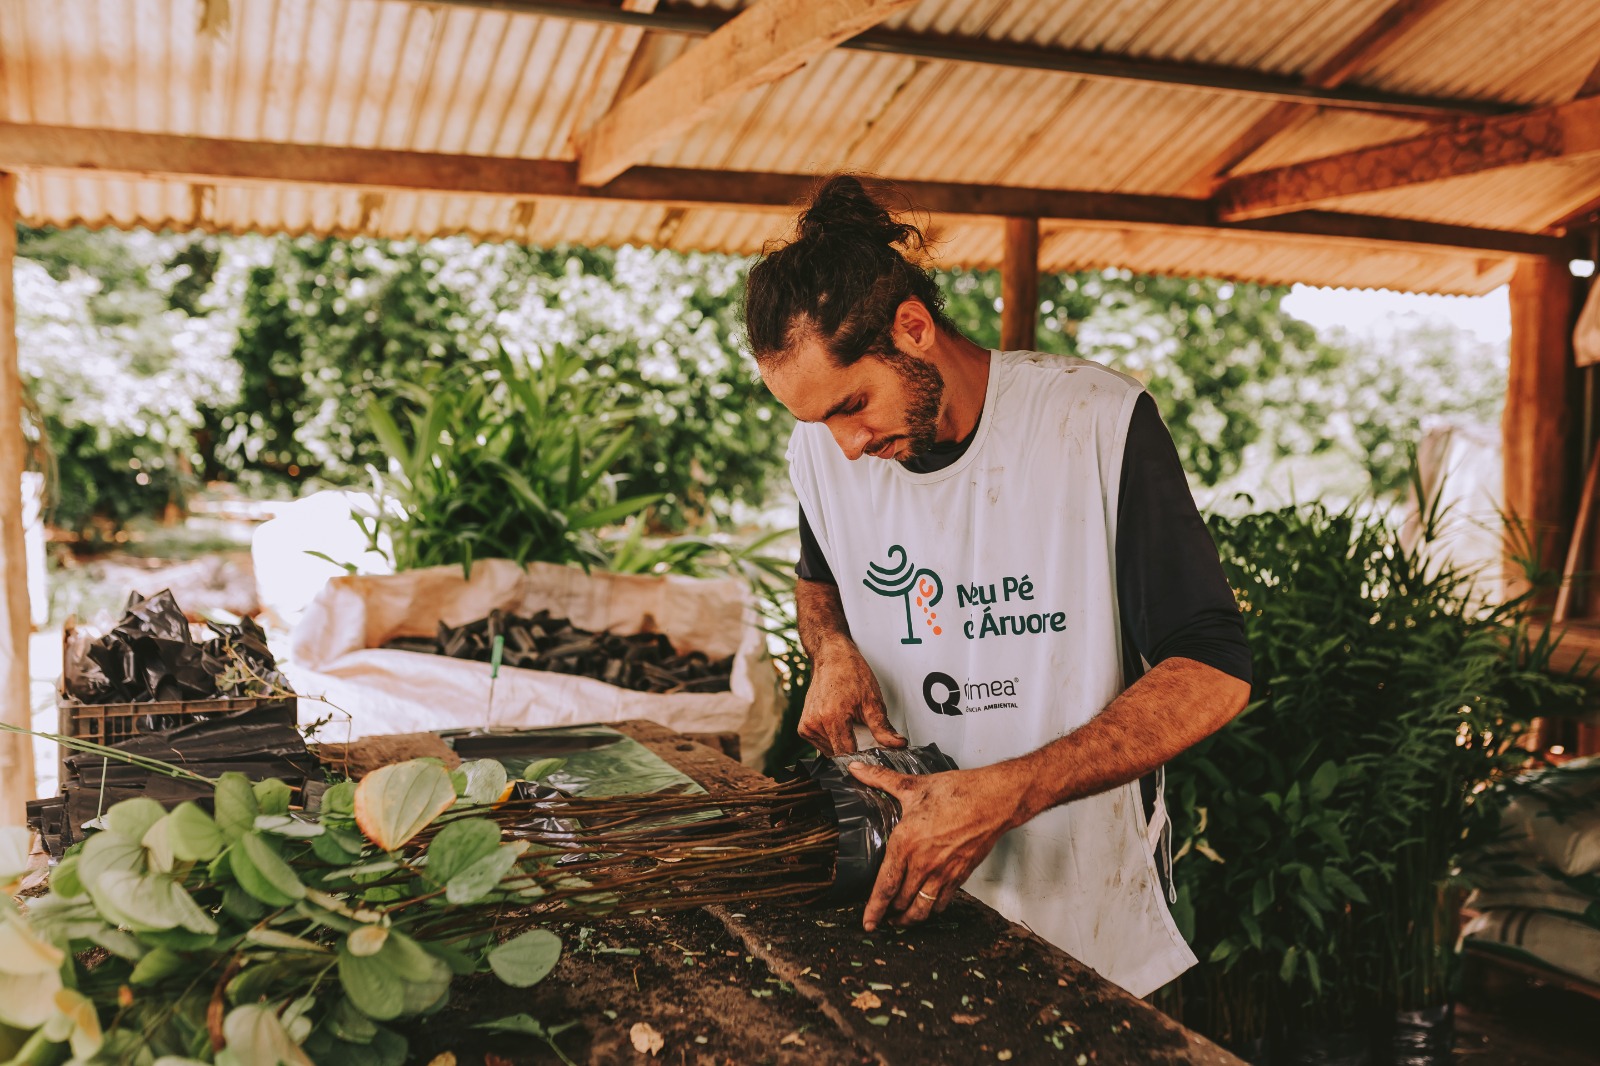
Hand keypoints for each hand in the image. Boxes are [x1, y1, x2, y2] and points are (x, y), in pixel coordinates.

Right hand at [800, 641, 903, 755]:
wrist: (831, 657)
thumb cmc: (850, 673)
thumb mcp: (872, 700)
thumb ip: (882, 727)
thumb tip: (897, 744)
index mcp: (832, 718)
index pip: (848, 754)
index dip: (863, 756)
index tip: (873, 752)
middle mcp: (815, 724)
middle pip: (839, 754)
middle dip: (854, 750)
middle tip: (863, 733)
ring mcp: (807, 726)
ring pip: (830, 752)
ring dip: (842, 745)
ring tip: (850, 726)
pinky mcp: (803, 727)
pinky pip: (821, 745)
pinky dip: (833, 740)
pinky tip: (840, 725)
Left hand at [847, 763, 1024, 930]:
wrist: (993, 800)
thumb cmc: (956, 792)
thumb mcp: (913, 786)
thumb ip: (880, 779)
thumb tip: (856, 769)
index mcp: (906, 843)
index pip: (885, 886)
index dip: (874, 909)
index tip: (867, 923)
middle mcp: (923, 864)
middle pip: (901, 902)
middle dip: (889, 915)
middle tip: (881, 918)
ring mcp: (943, 873)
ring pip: (921, 910)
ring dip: (909, 919)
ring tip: (901, 920)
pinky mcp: (960, 876)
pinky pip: (942, 904)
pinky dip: (931, 910)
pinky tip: (926, 907)